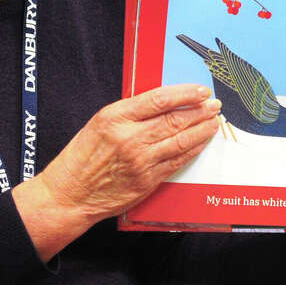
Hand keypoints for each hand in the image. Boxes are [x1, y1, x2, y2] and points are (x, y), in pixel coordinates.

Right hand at [14, 84, 220, 257]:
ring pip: (180, 141)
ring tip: (214, 122)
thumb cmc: (82, 157)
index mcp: (116, 117)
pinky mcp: (147, 180)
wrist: (71, 193)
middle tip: (214, 105)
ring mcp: (140, 161)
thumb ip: (130, 112)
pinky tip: (200, 142)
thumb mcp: (100, 123)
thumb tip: (163, 103)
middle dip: (200, 111)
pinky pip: (176, 162)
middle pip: (175, 120)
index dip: (185, 94)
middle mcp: (130, 138)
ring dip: (201, 130)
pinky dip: (192, 150)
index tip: (201, 91)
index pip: (160, 99)